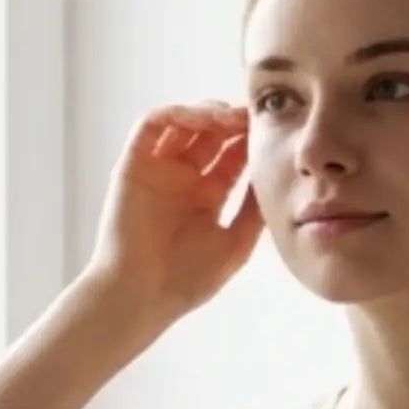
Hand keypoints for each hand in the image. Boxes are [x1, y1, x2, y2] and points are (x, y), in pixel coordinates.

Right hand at [83, 104, 258, 324]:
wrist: (142, 295)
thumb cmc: (186, 280)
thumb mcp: (236, 242)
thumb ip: (254, 209)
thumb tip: (276, 176)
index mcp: (206, 197)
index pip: (232, 155)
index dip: (250, 139)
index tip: (272, 131)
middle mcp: (182, 180)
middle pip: (210, 134)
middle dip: (233, 120)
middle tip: (253, 115)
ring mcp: (157, 171)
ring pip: (182, 123)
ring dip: (207, 113)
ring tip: (230, 118)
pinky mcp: (132, 166)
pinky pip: (151, 125)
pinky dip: (177, 114)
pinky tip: (202, 120)